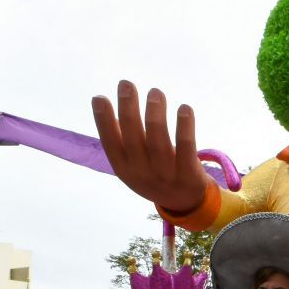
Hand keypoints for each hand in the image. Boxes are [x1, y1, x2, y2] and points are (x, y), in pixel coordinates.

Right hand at [92, 81, 211, 213]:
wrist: (184, 203)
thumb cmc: (153, 174)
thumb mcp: (132, 165)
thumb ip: (122, 140)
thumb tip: (102, 104)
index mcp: (124, 168)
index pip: (110, 143)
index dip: (103, 121)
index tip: (100, 97)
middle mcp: (143, 172)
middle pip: (133, 138)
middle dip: (128, 109)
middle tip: (126, 84)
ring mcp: (166, 175)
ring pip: (158, 141)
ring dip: (155, 114)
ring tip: (155, 92)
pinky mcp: (189, 174)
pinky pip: (186, 148)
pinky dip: (185, 127)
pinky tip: (184, 108)